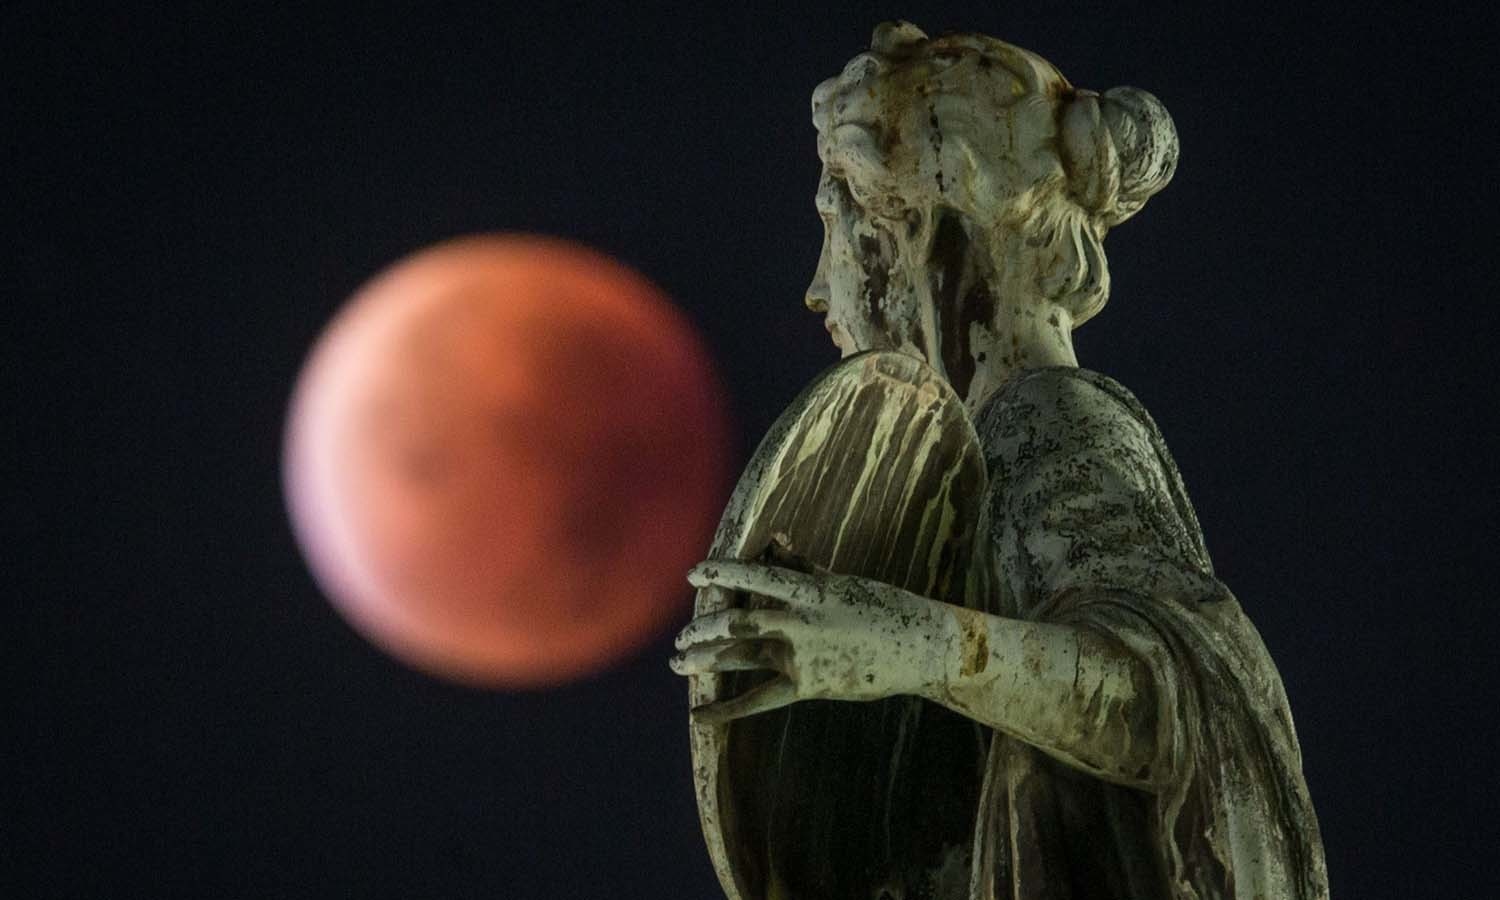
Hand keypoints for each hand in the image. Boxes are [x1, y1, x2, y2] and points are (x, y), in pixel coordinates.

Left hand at [670, 560, 952, 722]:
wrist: (920, 647)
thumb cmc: (882, 608)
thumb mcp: (840, 581)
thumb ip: (802, 566)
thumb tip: (776, 539)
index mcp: (808, 590)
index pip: (755, 576)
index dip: (722, 573)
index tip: (693, 573)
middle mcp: (800, 621)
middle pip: (738, 621)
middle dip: (704, 628)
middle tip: (680, 636)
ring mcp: (802, 655)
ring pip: (742, 655)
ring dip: (706, 659)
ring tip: (677, 663)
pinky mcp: (809, 685)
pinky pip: (760, 699)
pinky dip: (727, 710)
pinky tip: (700, 717)